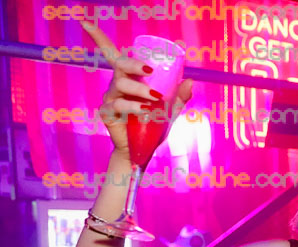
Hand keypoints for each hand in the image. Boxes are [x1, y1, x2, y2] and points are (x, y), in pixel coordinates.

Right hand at [81, 21, 192, 159]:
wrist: (143, 150)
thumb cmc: (154, 126)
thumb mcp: (170, 110)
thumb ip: (179, 96)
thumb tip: (191, 81)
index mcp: (128, 79)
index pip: (112, 54)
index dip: (98, 38)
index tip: (85, 23)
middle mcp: (116, 85)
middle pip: (119, 65)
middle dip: (134, 64)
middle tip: (150, 70)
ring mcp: (110, 98)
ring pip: (121, 84)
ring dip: (140, 89)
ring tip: (156, 99)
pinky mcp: (107, 113)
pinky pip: (119, 104)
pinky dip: (134, 106)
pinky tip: (145, 110)